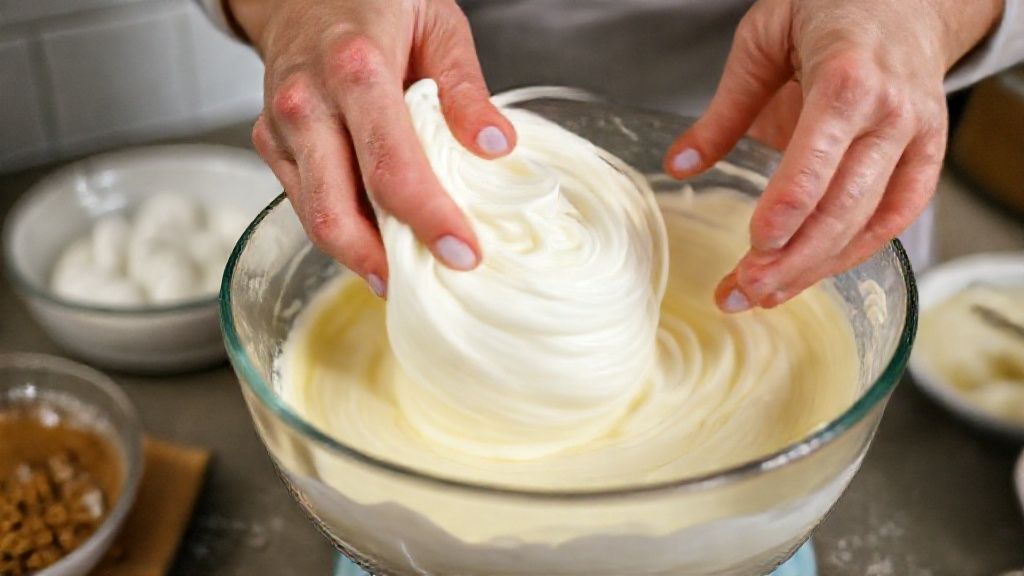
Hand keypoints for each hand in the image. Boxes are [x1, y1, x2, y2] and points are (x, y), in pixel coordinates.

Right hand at [229, 0, 515, 296]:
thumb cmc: (374, 0)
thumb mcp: (438, 23)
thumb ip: (465, 88)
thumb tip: (495, 146)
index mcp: (356, 69)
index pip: (392, 168)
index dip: (428, 220)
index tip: (465, 254)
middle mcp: (308, 103)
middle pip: (336, 211)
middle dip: (384, 262)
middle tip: (431, 283)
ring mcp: (281, 126)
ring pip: (314, 218)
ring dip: (361, 257)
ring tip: (405, 275)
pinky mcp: (271, 143)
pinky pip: (304, 203)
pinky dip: (342, 232)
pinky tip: (376, 244)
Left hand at [664, 0, 1002, 311]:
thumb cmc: (829, 11)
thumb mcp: (762, 42)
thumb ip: (723, 111)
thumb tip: (679, 166)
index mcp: (847, 79)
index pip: (818, 159)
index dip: (787, 208)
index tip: (753, 246)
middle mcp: (889, 115)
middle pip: (844, 205)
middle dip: (792, 258)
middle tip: (743, 292)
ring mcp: (916, 139)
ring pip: (869, 221)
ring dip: (816, 267)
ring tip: (765, 295)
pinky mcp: (926, 158)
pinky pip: (895, 218)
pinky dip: (855, 252)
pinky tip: (813, 274)